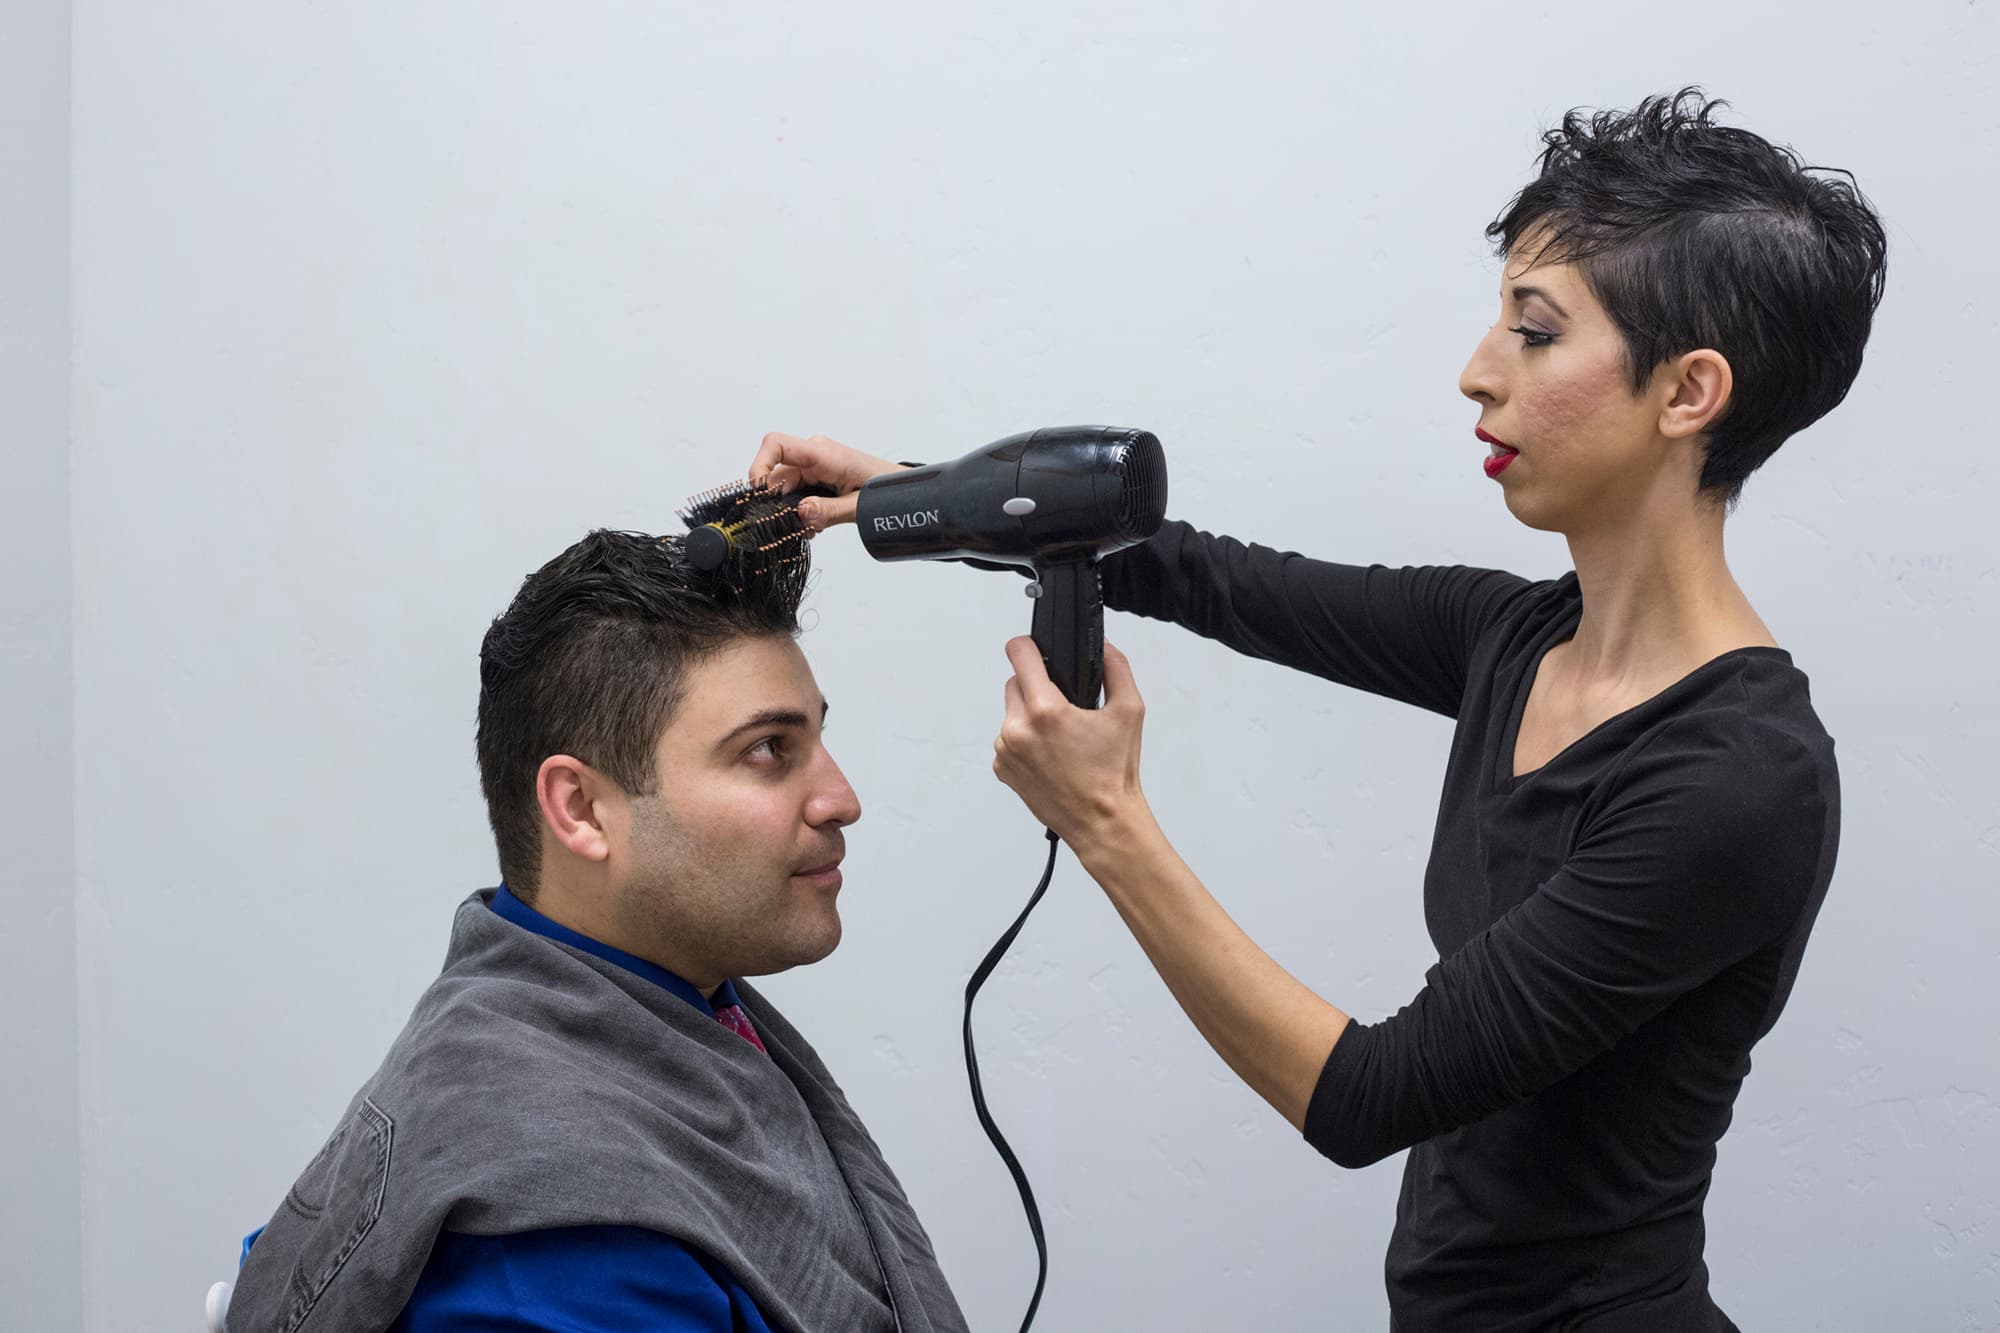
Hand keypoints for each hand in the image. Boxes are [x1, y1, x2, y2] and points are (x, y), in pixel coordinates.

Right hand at [750, 432, 904, 533]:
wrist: (902, 490)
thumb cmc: (886, 489)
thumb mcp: (860, 506)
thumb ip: (829, 511)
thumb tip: (801, 512)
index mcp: (824, 454)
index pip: (776, 445)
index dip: (760, 466)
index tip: (759, 495)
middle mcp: (814, 455)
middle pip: (776, 476)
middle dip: (780, 505)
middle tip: (798, 527)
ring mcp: (813, 466)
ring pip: (784, 489)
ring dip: (792, 511)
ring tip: (813, 528)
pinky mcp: (815, 477)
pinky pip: (795, 493)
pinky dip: (800, 511)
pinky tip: (816, 524)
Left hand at [993, 637, 1150, 848]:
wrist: (1101, 821)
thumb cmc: (1112, 775)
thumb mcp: (1129, 711)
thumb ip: (1116, 668)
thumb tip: (1103, 648)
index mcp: (1046, 711)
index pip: (1018, 653)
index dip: (1029, 645)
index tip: (1035, 649)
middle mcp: (1018, 729)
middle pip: (1014, 682)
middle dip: (1037, 687)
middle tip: (1063, 706)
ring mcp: (1005, 750)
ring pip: (1011, 712)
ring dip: (1029, 716)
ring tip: (1060, 736)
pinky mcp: (1002, 768)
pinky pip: (1007, 740)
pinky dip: (1024, 741)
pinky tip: (1050, 755)